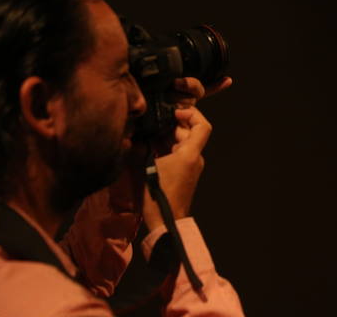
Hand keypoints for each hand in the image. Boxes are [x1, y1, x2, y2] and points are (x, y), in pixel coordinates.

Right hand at [142, 77, 221, 230]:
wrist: (167, 223)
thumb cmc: (158, 195)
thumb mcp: (145, 168)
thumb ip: (140, 148)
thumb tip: (134, 135)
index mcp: (190, 153)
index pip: (202, 125)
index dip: (191, 113)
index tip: (174, 112)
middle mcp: (195, 158)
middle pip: (190, 132)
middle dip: (173, 124)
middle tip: (154, 121)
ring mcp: (191, 167)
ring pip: (183, 142)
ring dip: (168, 135)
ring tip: (148, 132)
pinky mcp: (184, 174)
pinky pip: (179, 153)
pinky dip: (167, 146)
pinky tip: (150, 146)